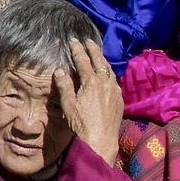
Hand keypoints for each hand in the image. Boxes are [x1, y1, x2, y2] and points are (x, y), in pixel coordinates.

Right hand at [57, 38, 123, 165]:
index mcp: (91, 83)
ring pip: (109, 70)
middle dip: (93, 50)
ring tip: (98, 54)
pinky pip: (114, 81)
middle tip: (88, 41)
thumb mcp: (68, 105)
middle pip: (100, 62)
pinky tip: (107, 75)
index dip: (78, 50)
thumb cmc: (81, 124)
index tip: (74, 40)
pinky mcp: (119, 100)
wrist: (101, 140)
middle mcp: (105, 84)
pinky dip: (109, 73)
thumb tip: (60, 70)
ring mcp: (114, 91)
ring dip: (103, 60)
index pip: (83, 61)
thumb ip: (64, 86)